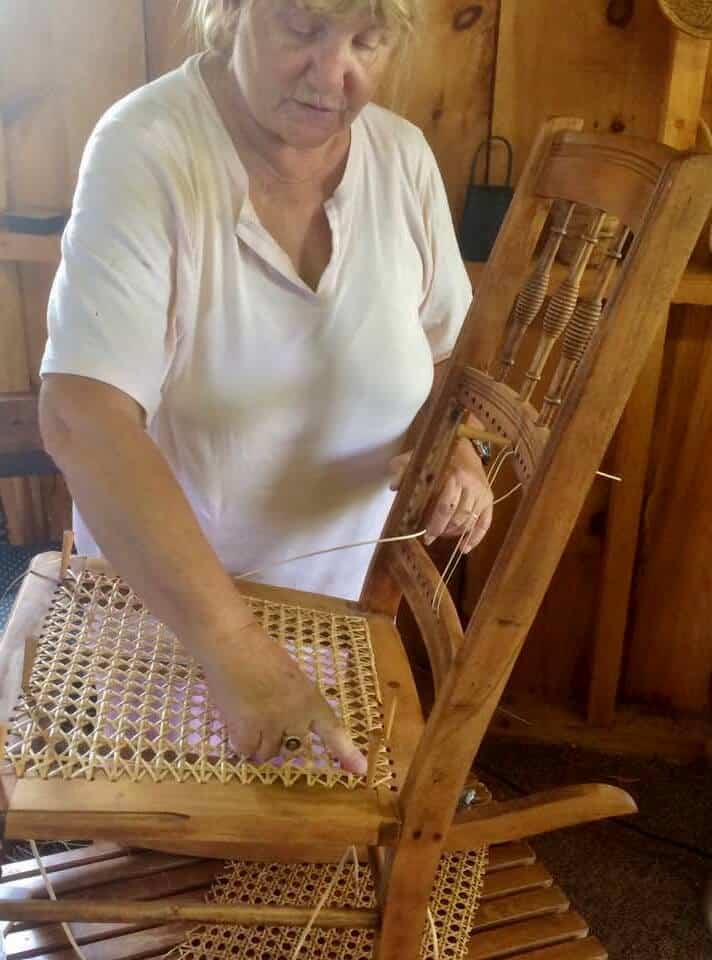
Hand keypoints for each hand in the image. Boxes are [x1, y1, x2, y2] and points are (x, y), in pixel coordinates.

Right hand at [199, 619, 367, 774]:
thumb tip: (283, 728)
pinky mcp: (247, 728)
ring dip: (258, 744)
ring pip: (267, 753)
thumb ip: (293, 702)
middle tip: (265, 718)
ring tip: (247, 719)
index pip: (332, 729)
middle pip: (292, 746)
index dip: (346, 751)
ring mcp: (271, 723)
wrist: (232, 643)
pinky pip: (246, 750)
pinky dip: (241, 743)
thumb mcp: (289, 676)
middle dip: (280, 738)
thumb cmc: (258, 652)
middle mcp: (295, 715)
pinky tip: (236, 723)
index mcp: (310, 698)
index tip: (360, 769)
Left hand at [388, 440, 492, 552]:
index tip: (426, 537)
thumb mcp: (418, 457)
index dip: (435, 525)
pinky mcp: (489, 499)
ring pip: (469, 522)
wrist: (465, 443)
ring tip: (443, 535)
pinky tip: (464, 548)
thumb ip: (403, 469)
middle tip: (431, 537)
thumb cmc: (439, 454)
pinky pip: (485, 523)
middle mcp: (471, 486)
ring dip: (455, 533)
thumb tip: (393, 486)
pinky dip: (476, 538)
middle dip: (443, 531)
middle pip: (458, 518)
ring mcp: (482, 494)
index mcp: (454, 475)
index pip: (445, 507)